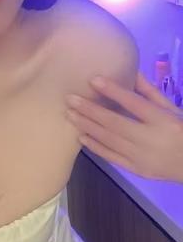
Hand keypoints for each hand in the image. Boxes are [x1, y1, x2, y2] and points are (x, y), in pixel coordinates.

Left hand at [65, 71, 182, 182]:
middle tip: (70, 98)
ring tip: (69, 114)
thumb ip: (150, 92)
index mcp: (162, 120)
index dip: (114, 91)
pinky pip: (112, 157)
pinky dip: (95, 147)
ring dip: (87, 126)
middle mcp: (150, 139)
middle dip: (90, 110)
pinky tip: (81, 137)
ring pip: (109, 140)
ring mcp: (142, 157)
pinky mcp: (137, 169)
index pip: (134, 103)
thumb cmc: (182, 131)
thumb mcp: (172, 109)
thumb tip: (131, 71)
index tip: (93, 80)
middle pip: (115, 123)